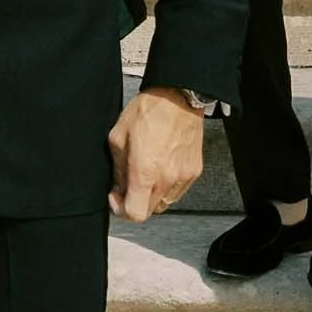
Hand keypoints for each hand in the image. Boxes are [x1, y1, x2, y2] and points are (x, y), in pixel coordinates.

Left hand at [107, 86, 204, 220]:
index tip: (116, 197)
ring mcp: (183, 177)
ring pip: (164, 203)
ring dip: (151, 195)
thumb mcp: (118, 138)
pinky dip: (167, 186)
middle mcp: (167, 179)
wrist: (178, 98)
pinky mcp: (194, 171)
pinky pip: (178, 191)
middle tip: (128, 183)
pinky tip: (160, 167)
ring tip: (146, 173)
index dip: (121, 209)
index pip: (135, 214)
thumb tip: (117, 188)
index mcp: (145, 172)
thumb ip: (117, 169)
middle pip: (149, 211)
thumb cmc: (148, 112)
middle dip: (135, 201)